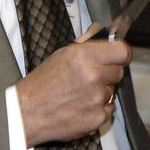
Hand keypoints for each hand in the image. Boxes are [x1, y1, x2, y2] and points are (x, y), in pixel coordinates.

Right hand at [15, 39, 131, 145]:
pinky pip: (109, 110)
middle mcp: (93, 76)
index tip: (119, 56)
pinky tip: (81, 107)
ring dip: (101, 92)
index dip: (122, 53)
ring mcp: (96, 99)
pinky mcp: (97, 118)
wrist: (27, 113)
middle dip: (108, 73)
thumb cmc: (42, 84)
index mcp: (84, 56)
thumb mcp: (61, 54)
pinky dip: (98, 110)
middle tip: (90, 77)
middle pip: (119, 71)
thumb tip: (102, 30)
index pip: (122, 51)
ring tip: (81, 94)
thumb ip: (86, 42)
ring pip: (112, 91)